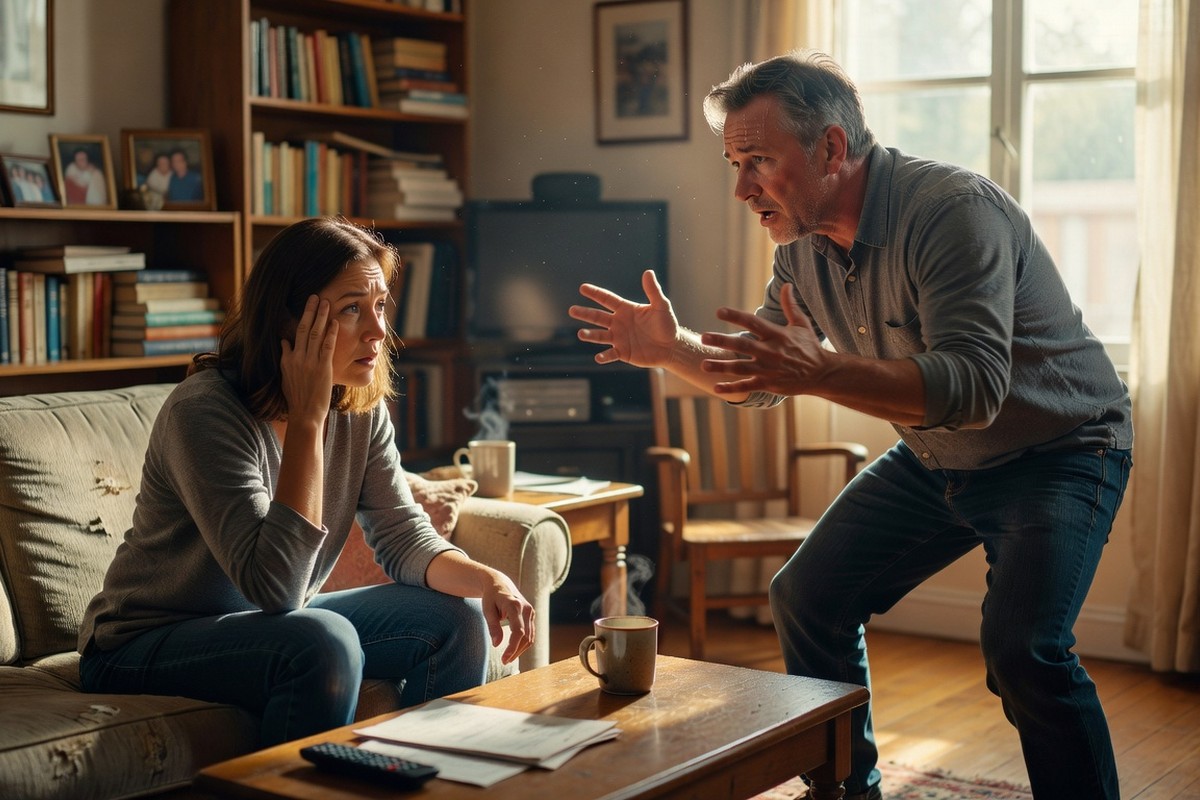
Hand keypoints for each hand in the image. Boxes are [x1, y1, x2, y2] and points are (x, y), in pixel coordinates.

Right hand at [279, 295, 337, 423]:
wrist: (305, 414)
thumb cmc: (297, 398)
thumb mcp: (286, 376)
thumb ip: (286, 358)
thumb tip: (284, 342)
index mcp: (288, 359)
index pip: (293, 334)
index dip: (299, 319)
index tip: (305, 306)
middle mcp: (297, 358)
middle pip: (303, 328)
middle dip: (309, 311)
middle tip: (314, 296)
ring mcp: (310, 362)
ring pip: (315, 333)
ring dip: (320, 316)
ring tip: (325, 302)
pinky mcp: (323, 368)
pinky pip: (327, 346)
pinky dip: (331, 332)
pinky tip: (334, 321)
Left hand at [480, 571, 535, 664]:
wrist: (499, 583)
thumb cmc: (491, 597)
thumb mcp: (487, 610)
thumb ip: (493, 627)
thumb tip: (496, 645)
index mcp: (515, 605)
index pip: (518, 631)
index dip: (512, 647)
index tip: (503, 659)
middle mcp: (526, 608)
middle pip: (525, 636)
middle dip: (515, 652)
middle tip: (504, 662)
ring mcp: (531, 611)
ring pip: (530, 637)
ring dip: (520, 650)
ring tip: (508, 658)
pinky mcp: (532, 615)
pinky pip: (530, 633)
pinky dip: (523, 643)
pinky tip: (514, 650)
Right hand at [569, 270, 679, 366]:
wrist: (671, 347)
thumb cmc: (667, 324)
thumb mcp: (661, 306)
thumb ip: (653, 290)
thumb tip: (648, 272)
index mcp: (625, 309)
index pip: (607, 299)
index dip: (595, 293)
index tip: (583, 288)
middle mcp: (618, 323)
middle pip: (598, 317)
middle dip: (585, 313)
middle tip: (572, 310)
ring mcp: (619, 338)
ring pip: (600, 336)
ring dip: (590, 334)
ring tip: (581, 333)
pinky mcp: (623, 352)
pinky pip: (610, 354)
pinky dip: (604, 356)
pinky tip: (598, 357)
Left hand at [699, 284, 829, 395]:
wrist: (822, 373)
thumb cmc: (809, 347)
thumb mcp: (801, 325)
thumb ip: (790, 305)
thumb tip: (787, 285)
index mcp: (776, 335)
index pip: (753, 322)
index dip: (735, 316)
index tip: (719, 311)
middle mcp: (770, 351)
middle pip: (742, 345)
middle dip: (722, 341)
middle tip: (703, 338)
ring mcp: (768, 369)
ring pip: (741, 368)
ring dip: (722, 367)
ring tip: (704, 365)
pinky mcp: (769, 384)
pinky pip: (747, 386)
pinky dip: (732, 388)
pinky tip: (716, 388)